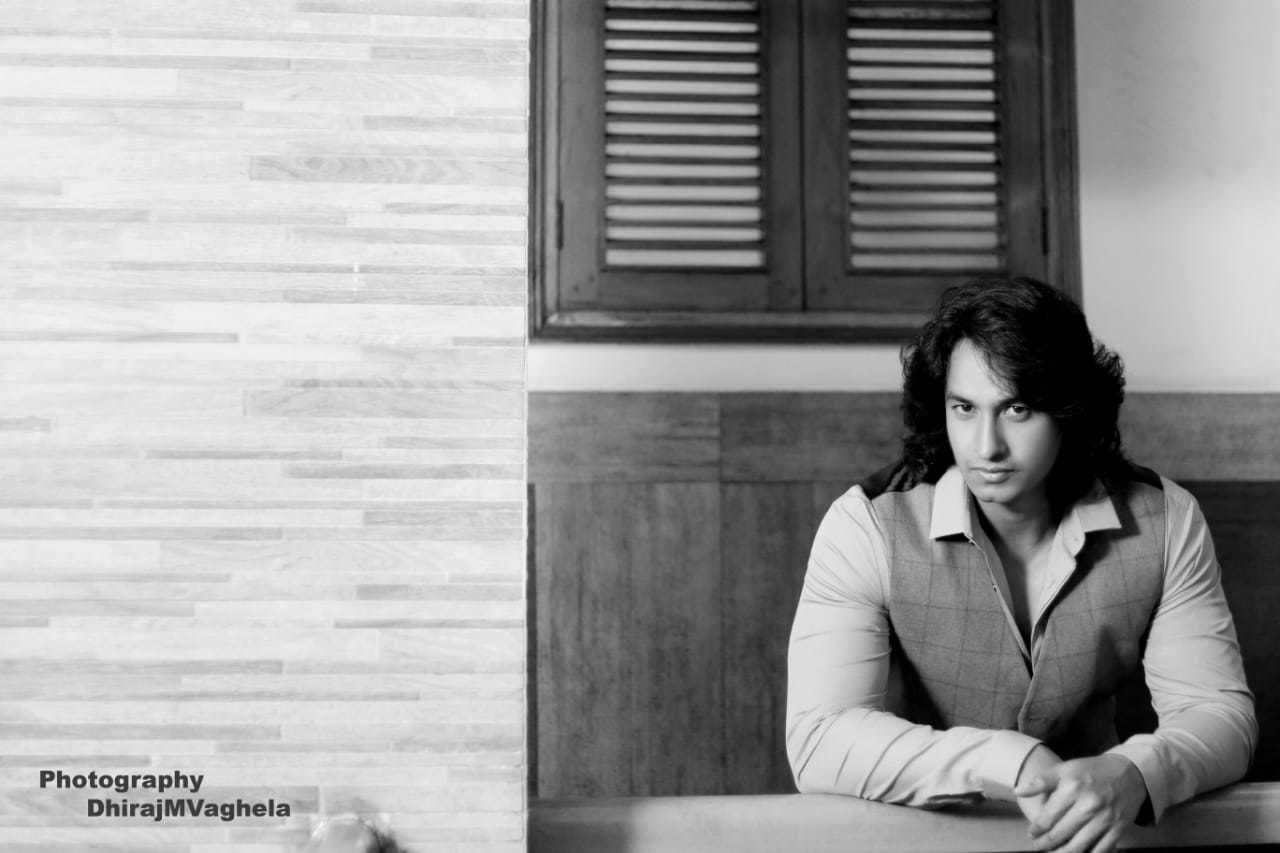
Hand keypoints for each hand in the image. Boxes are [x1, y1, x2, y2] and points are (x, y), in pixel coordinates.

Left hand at [1014, 753, 1147, 852]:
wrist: (1129, 773)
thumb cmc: (1092, 771)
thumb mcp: (1065, 769)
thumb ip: (1041, 781)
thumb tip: (1018, 791)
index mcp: (1072, 788)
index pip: (1048, 817)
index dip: (1036, 829)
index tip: (1031, 833)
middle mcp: (1089, 804)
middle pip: (1061, 834)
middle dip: (1045, 844)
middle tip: (1037, 847)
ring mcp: (1105, 818)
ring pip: (1079, 846)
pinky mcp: (1119, 829)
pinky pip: (1101, 850)